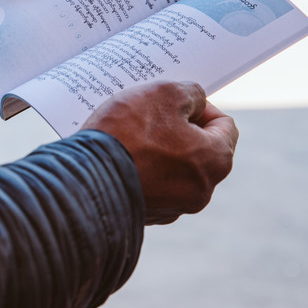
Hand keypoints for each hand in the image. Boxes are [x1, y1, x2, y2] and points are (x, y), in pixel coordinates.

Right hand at [81, 81, 238, 224]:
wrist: (83, 178)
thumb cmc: (128, 133)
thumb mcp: (165, 93)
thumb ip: (191, 93)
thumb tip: (194, 103)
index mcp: (216, 161)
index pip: (224, 125)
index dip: (199, 107)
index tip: (172, 103)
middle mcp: (201, 191)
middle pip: (197, 149)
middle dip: (176, 129)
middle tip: (147, 116)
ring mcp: (172, 207)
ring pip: (172, 168)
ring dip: (156, 151)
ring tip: (128, 137)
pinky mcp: (145, 215)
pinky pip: (149, 185)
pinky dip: (139, 170)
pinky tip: (119, 158)